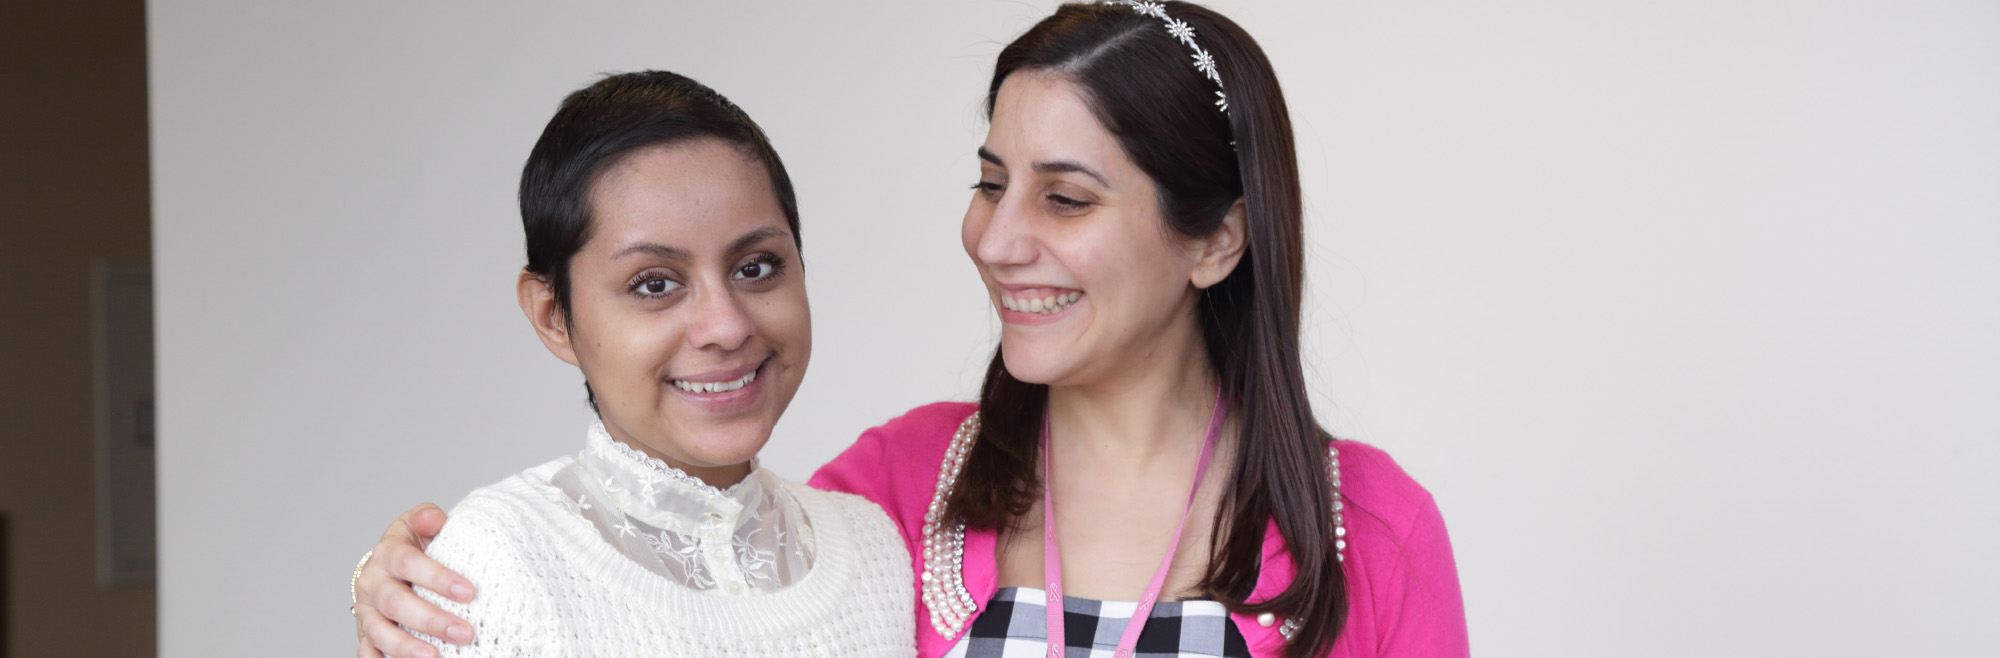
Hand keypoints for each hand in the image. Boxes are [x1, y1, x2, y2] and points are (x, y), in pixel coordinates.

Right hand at [354, 504, 474, 657]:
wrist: (391, 563)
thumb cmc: (417, 545)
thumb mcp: (422, 525)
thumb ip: (428, 518)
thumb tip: (434, 518)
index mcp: (388, 553)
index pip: (409, 563)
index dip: (438, 578)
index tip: (469, 592)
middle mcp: (372, 582)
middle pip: (396, 602)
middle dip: (431, 620)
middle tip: (465, 633)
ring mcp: (366, 610)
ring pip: (379, 631)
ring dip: (407, 647)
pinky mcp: (365, 632)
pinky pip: (367, 651)